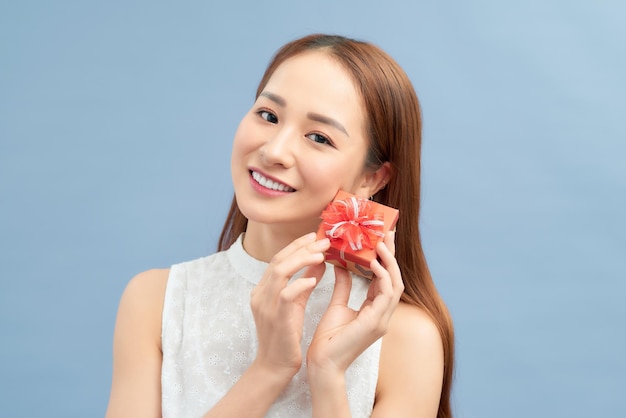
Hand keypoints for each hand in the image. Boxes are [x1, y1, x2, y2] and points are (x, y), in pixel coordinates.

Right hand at [250, 232, 328, 378]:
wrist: (275, 366)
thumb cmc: (286, 335)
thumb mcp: (295, 304)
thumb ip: (304, 282)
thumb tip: (320, 261)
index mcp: (263, 289)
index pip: (278, 259)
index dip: (296, 245)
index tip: (315, 236)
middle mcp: (260, 294)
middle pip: (278, 260)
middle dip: (301, 247)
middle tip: (323, 240)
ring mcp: (266, 305)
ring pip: (280, 272)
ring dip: (301, 260)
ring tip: (321, 254)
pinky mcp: (276, 318)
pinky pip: (285, 295)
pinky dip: (300, 284)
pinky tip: (314, 279)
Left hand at [306, 231, 403, 374]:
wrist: (322, 363)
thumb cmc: (328, 339)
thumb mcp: (337, 306)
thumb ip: (342, 286)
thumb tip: (341, 265)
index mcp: (375, 311)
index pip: (385, 280)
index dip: (385, 259)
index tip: (381, 239)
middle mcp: (383, 315)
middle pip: (395, 279)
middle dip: (392, 256)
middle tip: (387, 233)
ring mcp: (382, 320)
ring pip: (395, 285)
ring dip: (389, 263)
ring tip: (381, 244)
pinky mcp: (376, 323)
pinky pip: (386, 295)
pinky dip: (382, 277)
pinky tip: (374, 263)